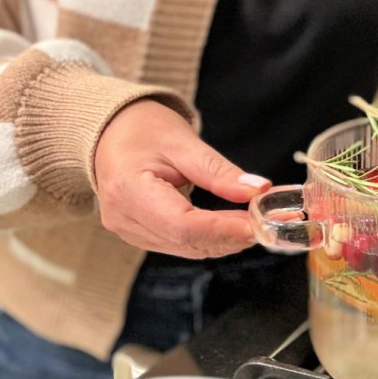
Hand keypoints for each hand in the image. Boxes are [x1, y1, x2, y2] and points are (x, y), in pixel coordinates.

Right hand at [95, 99, 271, 257]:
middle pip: (188, 242)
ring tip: (256, 222)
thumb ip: (219, 171)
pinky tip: (234, 226)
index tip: (258, 223)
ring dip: (226, 240)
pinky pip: (182, 245)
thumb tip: (258, 190)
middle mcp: (124, 219)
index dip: (224, 229)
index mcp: (128, 191)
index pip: (183, 225)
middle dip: (232, 236)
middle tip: (268, 222)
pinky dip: (212, 239)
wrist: (109, 131)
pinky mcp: (140, 235)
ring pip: (188, 249)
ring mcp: (130, 231)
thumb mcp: (183, 142)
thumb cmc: (142, 129)